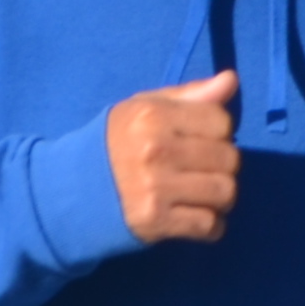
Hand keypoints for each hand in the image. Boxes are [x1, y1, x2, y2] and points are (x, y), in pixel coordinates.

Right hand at [107, 69, 241, 243]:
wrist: (73, 187)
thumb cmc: (119, 142)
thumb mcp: (146, 109)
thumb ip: (191, 95)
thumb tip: (231, 80)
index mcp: (153, 116)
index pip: (221, 122)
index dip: (218, 132)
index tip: (201, 140)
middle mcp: (155, 150)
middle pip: (229, 158)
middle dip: (222, 165)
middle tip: (202, 170)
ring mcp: (156, 187)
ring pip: (225, 192)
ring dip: (220, 197)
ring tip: (202, 194)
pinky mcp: (156, 220)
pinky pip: (210, 225)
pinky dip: (212, 225)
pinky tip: (195, 216)